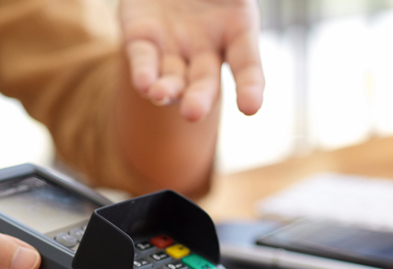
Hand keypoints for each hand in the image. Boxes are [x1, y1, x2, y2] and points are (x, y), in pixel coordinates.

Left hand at [119, 0, 263, 120]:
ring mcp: (174, 47)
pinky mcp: (141, 39)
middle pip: (205, 82)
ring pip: (172, 77)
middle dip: (199, 98)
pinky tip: (143, 84)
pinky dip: (143, 72)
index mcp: (237, 31)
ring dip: (167, 91)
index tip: (251, 108)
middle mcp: (205, 48)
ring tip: (159, 95)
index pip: (247, 66)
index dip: (250, 87)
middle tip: (192, 113)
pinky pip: (143, 60)